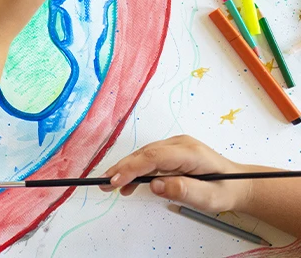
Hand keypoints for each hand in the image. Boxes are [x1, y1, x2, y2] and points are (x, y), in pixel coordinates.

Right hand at [100, 135, 253, 212]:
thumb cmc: (226, 190)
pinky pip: (149, 159)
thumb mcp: (209, 197)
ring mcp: (175, 146)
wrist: (239, 183)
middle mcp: (179, 144)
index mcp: (189, 152)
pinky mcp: (171, 152)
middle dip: (122, 168)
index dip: (132, 168)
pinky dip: (136, 170)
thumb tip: (155, 185)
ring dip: (126, 169)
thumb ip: (183, 190)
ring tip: (111, 185)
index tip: (116, 181)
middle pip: (144, 153)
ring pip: (144, 155)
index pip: (154, 157)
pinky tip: (128, 183)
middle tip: (104, 183)